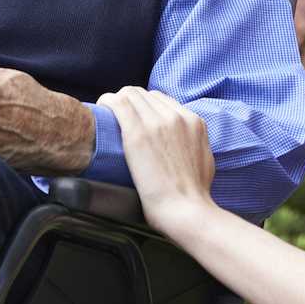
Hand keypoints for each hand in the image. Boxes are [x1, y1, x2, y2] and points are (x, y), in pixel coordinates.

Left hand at [98, 87, 217, 236]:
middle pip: (144, 94)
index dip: (144, 106)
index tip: (134, 116)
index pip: (161, 100)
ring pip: (130, 94)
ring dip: (116, 101)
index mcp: (193, 122)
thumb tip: (182, 146)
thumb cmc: (193, 195)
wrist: (185, 210)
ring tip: (106, 114)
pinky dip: (107, 103)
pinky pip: (117, 103)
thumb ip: (192, 144)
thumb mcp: (203, 159)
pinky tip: (101, 109)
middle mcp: (176, 116)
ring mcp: (156, 122)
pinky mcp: (137, 132)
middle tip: (117, 116)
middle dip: (129, 102)